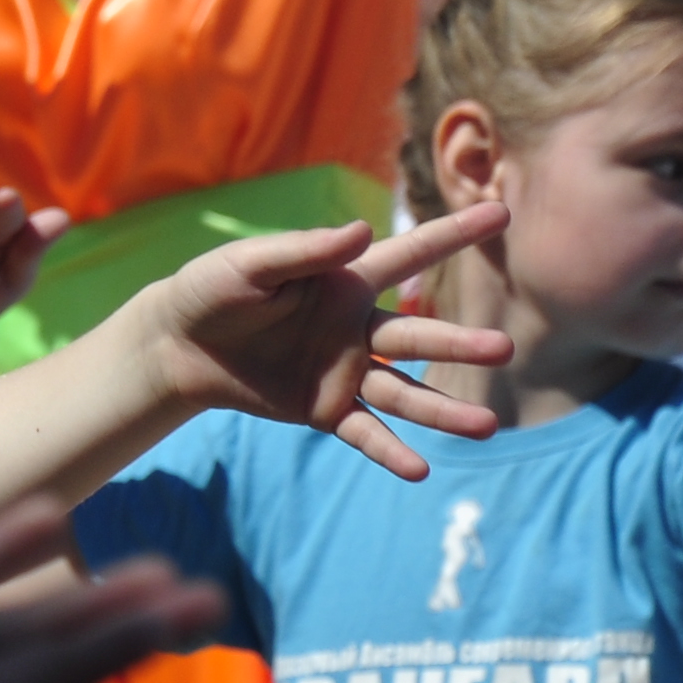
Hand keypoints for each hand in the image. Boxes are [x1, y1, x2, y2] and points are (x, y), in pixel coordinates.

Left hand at [140, 205, 519, 479]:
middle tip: (504, 349)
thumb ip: (305, 250)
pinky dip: (390, 451)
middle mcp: (358, 328)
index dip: (455, 233)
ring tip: (486, 427)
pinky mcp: (324, 410)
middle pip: (418, 337)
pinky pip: (365, 432)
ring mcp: (346, 372)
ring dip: (443, 411)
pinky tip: (420, 470)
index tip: (501, 212)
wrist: (177, 345)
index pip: (411, 254)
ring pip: (404, 393)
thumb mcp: (252, 264)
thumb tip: (360, 230)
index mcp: (346, 281)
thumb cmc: (213, 289)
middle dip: (460, 344)